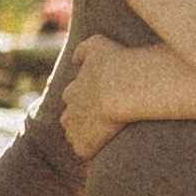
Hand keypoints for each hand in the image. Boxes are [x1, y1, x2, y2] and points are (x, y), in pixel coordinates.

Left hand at [58, 35, 139, 160]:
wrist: (125, 88)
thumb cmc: (116, 63)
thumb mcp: (97, 44)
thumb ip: (83, 50)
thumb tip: (75, 60)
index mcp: (72, 91)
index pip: (72, 97)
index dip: (85, 98)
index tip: (98, 99)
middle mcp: (69, 112)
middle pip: (69, 119)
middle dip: (80, 119)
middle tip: (99, 119)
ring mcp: (75, 131)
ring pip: (74, 136)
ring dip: (83, 136)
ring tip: (101, 136)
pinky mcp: (84, 147)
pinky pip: (84, 152)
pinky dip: (91, 150)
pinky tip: (103, 147)